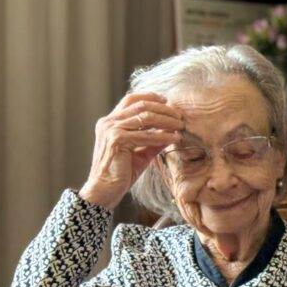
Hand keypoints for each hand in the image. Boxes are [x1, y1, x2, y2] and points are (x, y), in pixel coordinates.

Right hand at [79, 92, 183, 209]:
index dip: (150, 97)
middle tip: (180, 115)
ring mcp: (111, 129)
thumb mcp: (140, 152)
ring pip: (145, 117)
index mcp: (110, 121)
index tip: (168, 102)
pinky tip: (175, 139)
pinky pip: (146, 135)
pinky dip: (162, 136)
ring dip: (166, 120)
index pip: (131, 99)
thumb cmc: (121, 172)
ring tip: (181, 125)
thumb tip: (171, 132)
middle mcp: (108, 122)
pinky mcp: (117, 140)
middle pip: (140, 105)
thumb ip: (153, 141)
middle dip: (163, 109)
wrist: (104, 189)